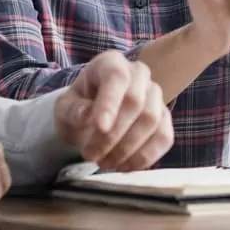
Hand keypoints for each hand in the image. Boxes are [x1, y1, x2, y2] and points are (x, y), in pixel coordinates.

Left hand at [54, 51, 173, 171]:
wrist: (93, 117)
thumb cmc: (79, 107)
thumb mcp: (65, 107)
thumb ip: (74, 110)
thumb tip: (89, 117)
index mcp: (111, 63)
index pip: (117, 78)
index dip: (110, 103)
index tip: (100, 128)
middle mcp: (139, 73)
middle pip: (136, 102)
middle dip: (113, 135)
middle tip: (90, 155)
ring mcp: (155, 95)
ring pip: (152, 121)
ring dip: (126, 149)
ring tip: (104, 162)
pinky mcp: (165, 118)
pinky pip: (164, 137)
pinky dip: (144, 157)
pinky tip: (123, 166)